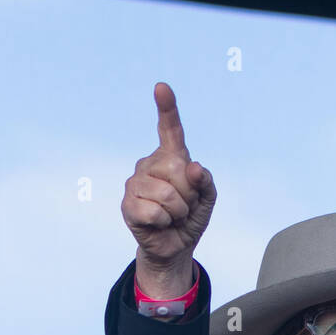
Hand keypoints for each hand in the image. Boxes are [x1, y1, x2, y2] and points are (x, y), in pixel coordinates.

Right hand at [122, 82, 215, 282]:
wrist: (176, 246)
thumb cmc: (190, 218)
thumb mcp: (207, 199)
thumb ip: (206, 182)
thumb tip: (195, 168)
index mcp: (170, 158)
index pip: (170, 130)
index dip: (167, 109)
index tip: (162, 88)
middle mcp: (149, 164)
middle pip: (177, 170)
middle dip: (189, 194)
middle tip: (184, 206)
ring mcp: (135, 182)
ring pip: (167, 194)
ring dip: (178, 212)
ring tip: (172, 216)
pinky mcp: (128, 204)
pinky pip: (155, 211)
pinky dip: (164, 222)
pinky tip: (159, 223)